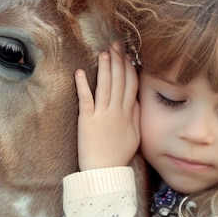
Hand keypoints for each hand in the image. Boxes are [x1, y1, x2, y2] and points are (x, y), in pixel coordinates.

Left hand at [74, 43, 139, 170]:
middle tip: (116, 45)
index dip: (129, 68)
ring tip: (104, 53)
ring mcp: (102, 115)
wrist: (105, 171)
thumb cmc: (119, 154)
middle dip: (118, 61)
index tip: (127, 55)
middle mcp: (117, 111)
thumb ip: (136, 115)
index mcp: (129, 114)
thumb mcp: (135, 135)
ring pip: (105, 86)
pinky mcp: (87, 120)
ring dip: (104, 68)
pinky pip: (85, 99)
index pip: (131, 85)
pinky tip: (80, 72)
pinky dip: (82, 85)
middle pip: (119, 81)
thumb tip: (137, 98)